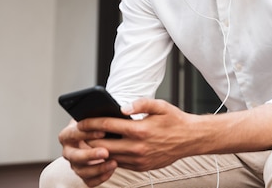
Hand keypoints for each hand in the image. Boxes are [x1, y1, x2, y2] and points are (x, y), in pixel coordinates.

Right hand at [59, 120, 117, 186]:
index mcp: (68, 134)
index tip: (103, 132)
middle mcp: (69, 150)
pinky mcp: (83, 174)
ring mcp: (75, 164)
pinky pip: (89, 180)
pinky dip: (100, 177)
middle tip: (105, 152)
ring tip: (114, 162)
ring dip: (97, 168)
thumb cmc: (98, 123)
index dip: (87, 133)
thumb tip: (117, 111)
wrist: (97, 136)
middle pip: (74, 156)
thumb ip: (102, 115)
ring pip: (81, 170)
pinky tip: (111, 170)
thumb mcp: (97, 115)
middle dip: (90, 155)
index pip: (73, 133)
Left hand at [79, 99, 194, 171]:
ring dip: (97, 151)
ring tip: (90, 142)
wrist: (191, 139)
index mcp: (139, 129)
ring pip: (108, 157)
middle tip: (80, 134)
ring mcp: (138, 159)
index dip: (90, 123)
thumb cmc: (175, 121)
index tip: (80, 121)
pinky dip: (110, 158)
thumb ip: (141, 103)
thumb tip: (123, 107)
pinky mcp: (141, 167)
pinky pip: (120, 164)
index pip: (107, 125)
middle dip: (88, 139)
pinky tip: (107, 150)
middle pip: (102, 144)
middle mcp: (137, 147)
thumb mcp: (161, 106)